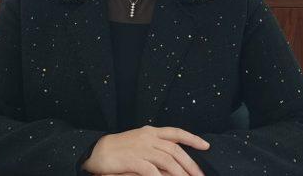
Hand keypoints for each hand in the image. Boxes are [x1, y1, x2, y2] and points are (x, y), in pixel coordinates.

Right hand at [82, 125, 209, 175]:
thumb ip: (156, 145)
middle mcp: (148, 138)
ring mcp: (141, 148)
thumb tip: (174, 156)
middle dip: (190, 164)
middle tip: (200, 175)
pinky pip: (151, 171)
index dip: (192, 138)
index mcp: (151, 132)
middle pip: (176, 150)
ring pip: (168, 161)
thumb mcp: (140, 141)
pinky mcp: (133, 160)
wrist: (97, 151)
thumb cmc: (119, 148)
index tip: (206, 146)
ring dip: (180, 173)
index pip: (176, 133)